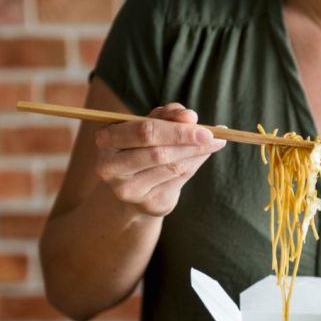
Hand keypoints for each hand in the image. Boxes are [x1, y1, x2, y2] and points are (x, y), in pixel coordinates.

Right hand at [93, 103, 225, 216]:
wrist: (135, 186)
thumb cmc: (143, 146)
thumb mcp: (152, 124)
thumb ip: (169, 116)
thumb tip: (190, 116)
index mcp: (106, 139)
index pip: (143, 131)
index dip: (175, 129)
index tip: (201, 124)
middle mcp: (110, 167)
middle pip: (157, 152)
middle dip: (188, 142)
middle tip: (213, 135)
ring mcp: (127, 189)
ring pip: (171, 167)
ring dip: (197, 153)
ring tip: (215, 142)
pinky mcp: (146, 204)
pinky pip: (178, 181)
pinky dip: (194, 165)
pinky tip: (202, 156)